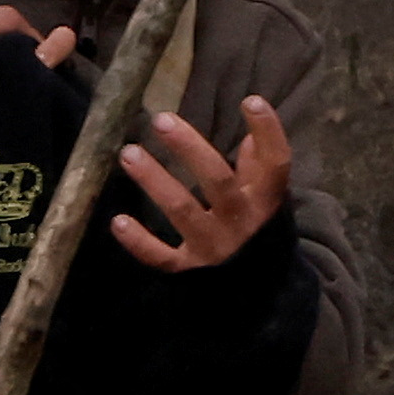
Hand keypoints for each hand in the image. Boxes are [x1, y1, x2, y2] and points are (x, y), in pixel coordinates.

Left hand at [110, 91, 292, 272]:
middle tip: (161, 120)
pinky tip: (118, 221)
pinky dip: (139, 242)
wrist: (259, 293)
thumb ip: (259, 169)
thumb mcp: (266, 202)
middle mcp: (240, 223)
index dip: (267, 133)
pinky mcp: (189, 270)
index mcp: (264, 202)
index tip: (250, 100)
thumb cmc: (256, 233)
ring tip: (128, 153)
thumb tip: (251, 135)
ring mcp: (213, 247)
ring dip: (154, 181)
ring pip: (182, 212)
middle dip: (189, 149)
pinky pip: (162, 257)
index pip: (275, 164)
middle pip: (217, 181)